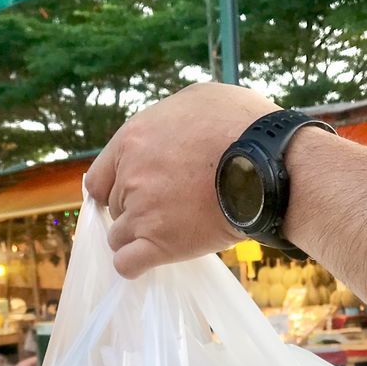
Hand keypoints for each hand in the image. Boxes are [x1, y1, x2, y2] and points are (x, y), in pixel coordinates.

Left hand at [85, 83, 280, 278]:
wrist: (268, 164)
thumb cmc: (241, 125)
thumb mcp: (197, 100)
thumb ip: (169, 120)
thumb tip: (168, 130)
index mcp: (132, 140)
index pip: (98, 178)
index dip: (114, 189)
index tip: (129, 195)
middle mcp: (130, 177)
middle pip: (116, 207)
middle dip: (136, 210)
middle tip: (170, 209)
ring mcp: (142, 212)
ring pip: (119, 237)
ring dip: (137, 238)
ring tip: (169, 234)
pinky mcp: (159, 244)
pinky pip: (127, 264)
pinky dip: (134, 265)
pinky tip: (148, 261)